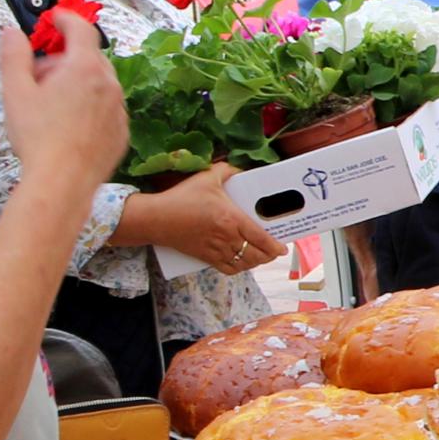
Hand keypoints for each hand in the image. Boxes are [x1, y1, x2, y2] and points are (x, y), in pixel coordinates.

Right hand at [0, 11, 128, 194]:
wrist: (61, 182)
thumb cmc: (39, 140)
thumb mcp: (15, 92)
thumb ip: (13, 56)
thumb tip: (12, 34)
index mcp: (85, 69)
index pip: (81, 29)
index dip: (66, 19)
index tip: (55, 19)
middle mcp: (109, 85)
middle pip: (87, 58)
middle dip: (63, 59)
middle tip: (38, 76)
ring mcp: (118, 109)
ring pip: (98, 84)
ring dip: (76, 84)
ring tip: (49, 105)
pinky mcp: (121, 131)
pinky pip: (105, 109)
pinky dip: (88, 107)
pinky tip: (66, 125)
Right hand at [148, 162, 285, 272]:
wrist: (156, 218)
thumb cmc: (181, 197)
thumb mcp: (207, 177)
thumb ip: (227, 171)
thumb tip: (240, 170)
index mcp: (231, 218)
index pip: (260, 238)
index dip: (274, 246)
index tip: (283, 247)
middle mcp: (227, 237)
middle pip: (256, 254)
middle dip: (268, 255)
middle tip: (274, 251)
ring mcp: (216, 249)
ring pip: (243, 264)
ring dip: (255, 262)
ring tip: (260, 256)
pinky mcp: (204, 257)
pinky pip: (227, 269)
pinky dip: (238, 268)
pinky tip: (242, 263)